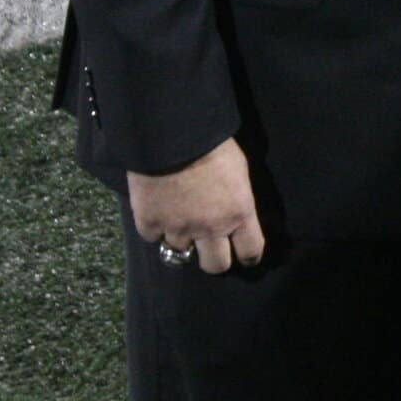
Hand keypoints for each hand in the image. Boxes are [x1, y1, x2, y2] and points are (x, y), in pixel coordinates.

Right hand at [128, 138, 264, 274]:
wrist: (172, 134)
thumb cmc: (213, 144)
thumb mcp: (239, 170)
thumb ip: (237, 199)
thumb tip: (235, 214)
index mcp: (238, 213)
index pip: (251, 251)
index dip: (249, 256)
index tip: (245, 257)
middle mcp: (210, 228)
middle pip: (215, 266)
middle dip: (214, 259)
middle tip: (210, 247)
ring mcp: (178, 228)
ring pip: (180, 252)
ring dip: (181, 238)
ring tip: (179, 219)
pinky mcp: (149, 223)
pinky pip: (152, 237)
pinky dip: (155, 227)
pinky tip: (158, 210)